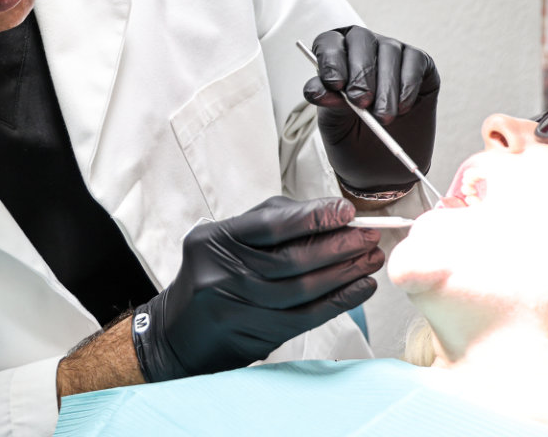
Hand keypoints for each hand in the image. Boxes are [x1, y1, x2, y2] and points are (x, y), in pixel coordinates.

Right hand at [131, 195, 381, 381]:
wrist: (177, 331)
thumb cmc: (210, 274)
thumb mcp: (225, 236)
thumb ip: (270, 222)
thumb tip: (326, 214)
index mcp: (214, 240)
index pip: (271, 225)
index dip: (313, 217)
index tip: (346, 211)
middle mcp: (224, 274)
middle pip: (292, 259)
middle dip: (339, 246)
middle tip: (369, 236)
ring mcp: (240, 308)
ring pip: (304, 291)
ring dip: (345, 274)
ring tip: (370, 259)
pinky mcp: (257, 336)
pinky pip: (307, 318)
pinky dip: (339, 302)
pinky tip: (359, 289)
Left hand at [303, 26, 438, 192]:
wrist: (384, 162)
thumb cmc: (352, 136)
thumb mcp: (333, 124)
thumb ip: (327, 103)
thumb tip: (321, 88)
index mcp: (334, 57)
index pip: (328, 43)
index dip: (331, 60)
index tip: (335, 85)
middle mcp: (362, 47)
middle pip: (360, 39)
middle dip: (360, 72)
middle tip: (361, 102)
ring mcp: (392, 51)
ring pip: (388, 52)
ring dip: (386, 87)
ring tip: (383, 117)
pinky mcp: (419, 63)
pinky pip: (414, 63)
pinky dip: (408, 87)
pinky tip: (402, 108)